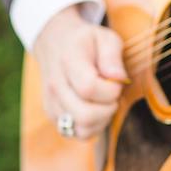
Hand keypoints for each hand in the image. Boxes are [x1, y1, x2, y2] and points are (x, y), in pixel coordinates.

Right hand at [33, 5, 127, 139]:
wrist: (55, 42)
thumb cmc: (87, 41)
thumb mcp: (105, 37)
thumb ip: (113, 56)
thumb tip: (118, 78)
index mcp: (68, 62)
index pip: (89, 88)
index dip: (111, 89)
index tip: (117, 80)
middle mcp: (56, 86)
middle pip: (85, 115)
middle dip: (109, 107)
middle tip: (113, 93)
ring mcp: (52, 103)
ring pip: (82, 129)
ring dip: (102, 119)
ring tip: (105, 101)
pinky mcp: (54, 116)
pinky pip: (77, 133)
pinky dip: (93, 127)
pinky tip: (97, 110)